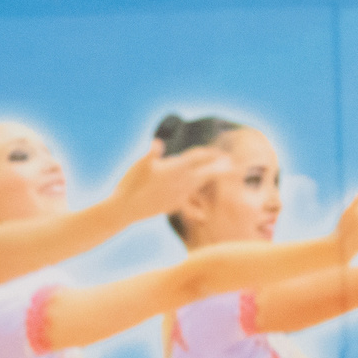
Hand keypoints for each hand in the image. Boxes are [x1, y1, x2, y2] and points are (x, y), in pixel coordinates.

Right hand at [117, 142, 233, 216]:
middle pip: (205, 173)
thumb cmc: (131, 184)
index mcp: (174, 169)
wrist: (126, 208)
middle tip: (231, 163)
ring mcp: (178, 195)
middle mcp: (180, 183)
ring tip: (220, 174)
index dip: (209, 154)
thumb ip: (151, 154)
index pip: (197, 158)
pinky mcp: (173, 205)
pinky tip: (204, 213)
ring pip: (199, 185)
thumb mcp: (139, 165)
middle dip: (218, 167)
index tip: (218, 152)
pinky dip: (199, 204)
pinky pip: (191, 202)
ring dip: (210, 179)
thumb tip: (157, 143)